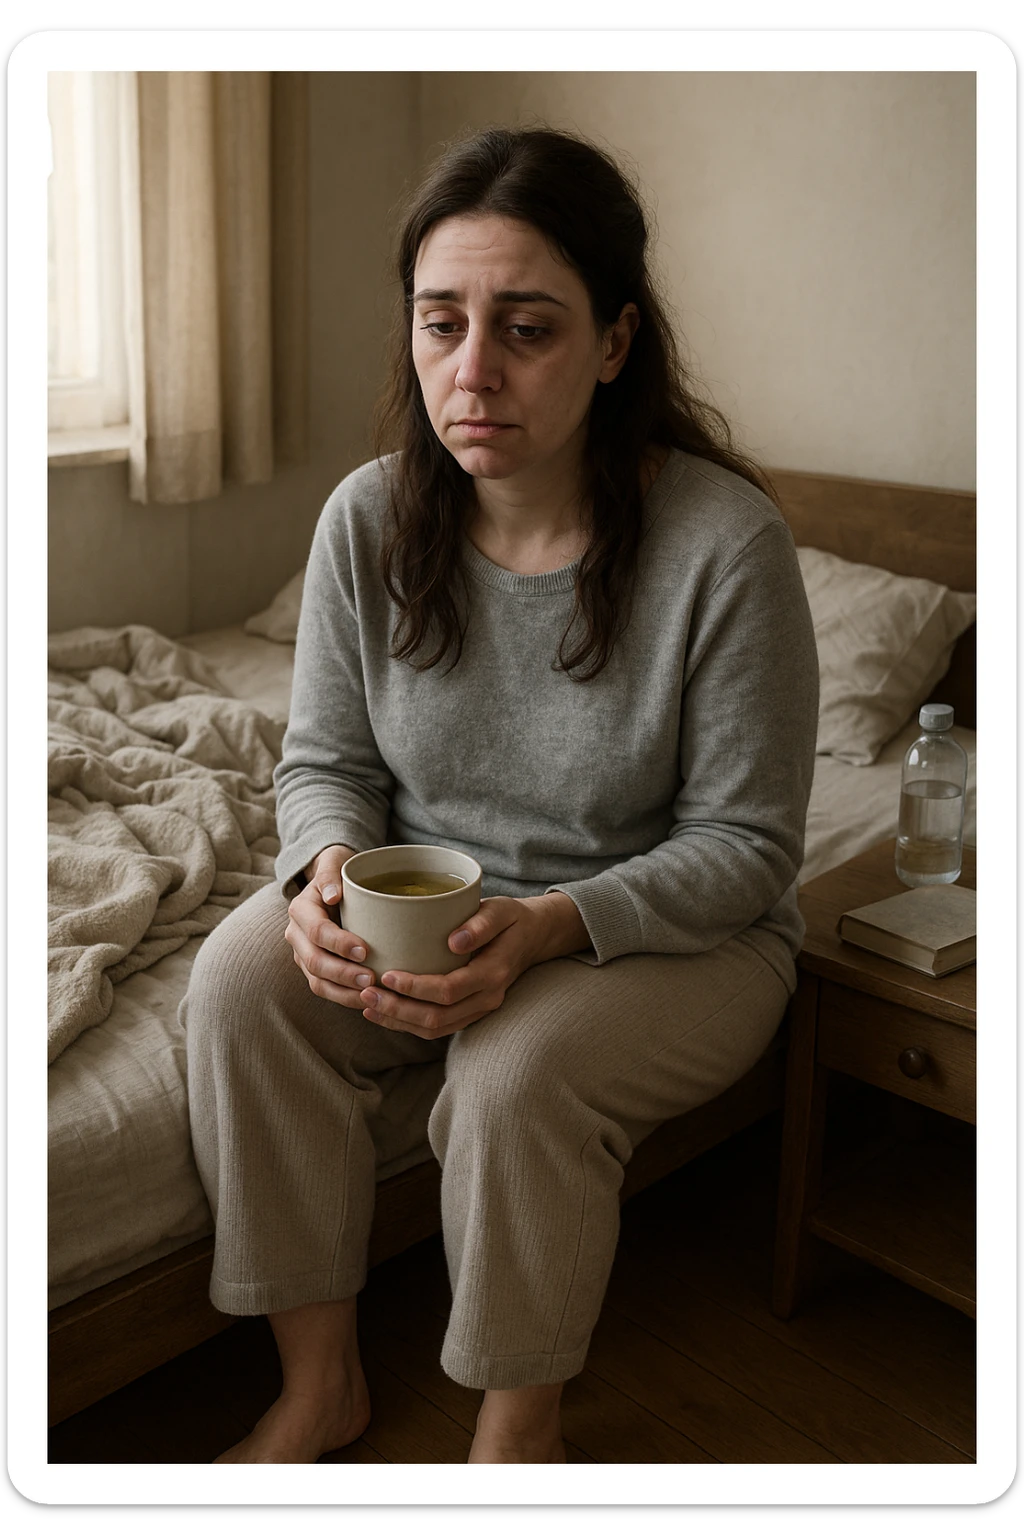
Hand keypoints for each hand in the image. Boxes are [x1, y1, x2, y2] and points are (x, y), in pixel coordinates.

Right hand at [285, 844, 377, 1007]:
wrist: (331, 885)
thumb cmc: (339, 873)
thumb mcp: (334, 864)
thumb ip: (331, 875)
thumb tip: (333, 895)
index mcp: (301, 909)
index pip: (317, 931)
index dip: (339, 944)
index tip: (365, 950)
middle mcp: (297, 935)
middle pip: (315, 961)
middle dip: (343, 973)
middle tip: (371, 979)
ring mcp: (303, 955)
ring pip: (318, 981)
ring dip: (344, 992)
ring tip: (370, 993)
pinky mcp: (314, 969)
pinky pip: (325, 989)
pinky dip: (345, 998)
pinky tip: (366, 1000)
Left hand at [359, 892, 588, 1040]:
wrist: (534, 937)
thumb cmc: (512, 918)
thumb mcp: (502, 910)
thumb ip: (481, 924)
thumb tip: (454, 942)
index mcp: (493, 973)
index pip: (449, 990)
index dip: (415, 987)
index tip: (387, 974)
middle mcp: (487, 998)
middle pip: (437, 1018)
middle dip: (398, 1009)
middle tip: (366, 992)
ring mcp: (479, 1009)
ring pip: (435, 1029)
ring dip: (398, 1021)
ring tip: (367, 1005)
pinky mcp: (469, 1011)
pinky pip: (438, 1028)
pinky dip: (408, 1024)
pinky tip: (383, 1012)